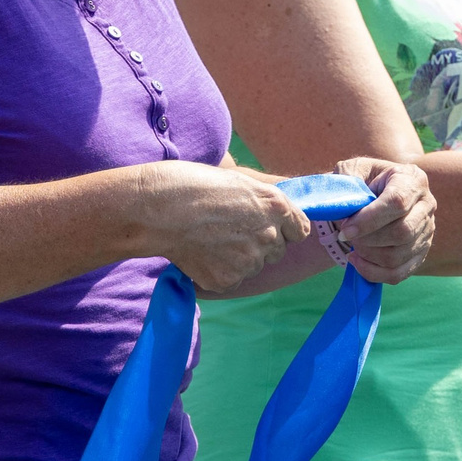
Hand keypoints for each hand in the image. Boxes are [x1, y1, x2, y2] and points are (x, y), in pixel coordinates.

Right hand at [151, 164, 310, 291]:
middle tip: (231, 232)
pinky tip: (201, 253)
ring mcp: (249, 261)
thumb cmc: (194, 185)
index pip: (300, 230)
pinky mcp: (228, 280)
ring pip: (253, 266)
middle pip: (277, 251)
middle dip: (260, 244)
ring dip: (239, 258)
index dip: (284, 229)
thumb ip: (264, 201)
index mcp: (276, 206)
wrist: (160, 209)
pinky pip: (231, 279)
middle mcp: (269, 235)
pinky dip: (219, 271)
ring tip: (210, 239)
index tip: (267, 227)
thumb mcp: (239, 181)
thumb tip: (277, 215)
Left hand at [332, 157, 434, 283]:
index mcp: (412, 179)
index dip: (369, 220)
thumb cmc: (365, 180)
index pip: (397, 203)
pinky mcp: (421, 252)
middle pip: (402, 233)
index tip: (345, 230)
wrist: (376, 195)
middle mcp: (426, 205)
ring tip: (353, 245)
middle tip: (346, 235)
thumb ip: (346, 176)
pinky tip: (357, 261)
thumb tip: (343, 201)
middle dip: (367, 240)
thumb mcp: (354, 168)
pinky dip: (373, 272)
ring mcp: (427, 231)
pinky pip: (398, 273)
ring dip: (368, 256)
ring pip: (398, 256)